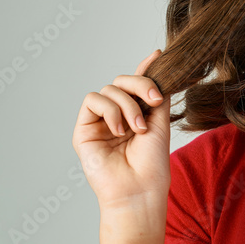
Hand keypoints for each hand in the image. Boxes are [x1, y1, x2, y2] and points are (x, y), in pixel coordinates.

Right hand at [71, 49, 171, 225]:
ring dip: (127, 105)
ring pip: (108, 89)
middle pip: (122, 82)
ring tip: (136, 129)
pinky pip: (93, 100)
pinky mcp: (83, 129)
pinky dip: (110, 110)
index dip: (145, 69)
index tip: (158, 55)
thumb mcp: (160, 122)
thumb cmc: (152, 163)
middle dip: (140, 85)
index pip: (136, 86)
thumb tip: (160, 67)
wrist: (139, 188)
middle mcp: (117, 116)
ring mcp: (99, 122)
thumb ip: (156, 95)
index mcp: (136, 114)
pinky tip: (119, 130)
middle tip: (154, 101)